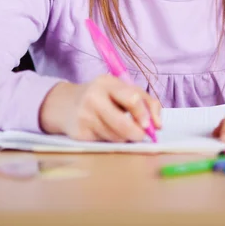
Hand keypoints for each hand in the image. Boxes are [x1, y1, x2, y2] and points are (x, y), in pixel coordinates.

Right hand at [38, 75, 161, 141]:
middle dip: (136, 133)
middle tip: (141, 136)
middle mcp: (94, 97)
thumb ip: (145, 101)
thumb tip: (158, 125)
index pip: (130, 97)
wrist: (66, 104)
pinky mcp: (79, 133)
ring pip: (115, 136)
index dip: (142, 113)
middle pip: (122, 123)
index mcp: (107, 82)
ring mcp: (85, 116)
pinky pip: (105, 142)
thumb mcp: (121, 90)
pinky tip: (107, 132)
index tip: (149, 124)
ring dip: (124, 137)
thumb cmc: (102, 96)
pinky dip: (111, 141)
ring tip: (122, 130)